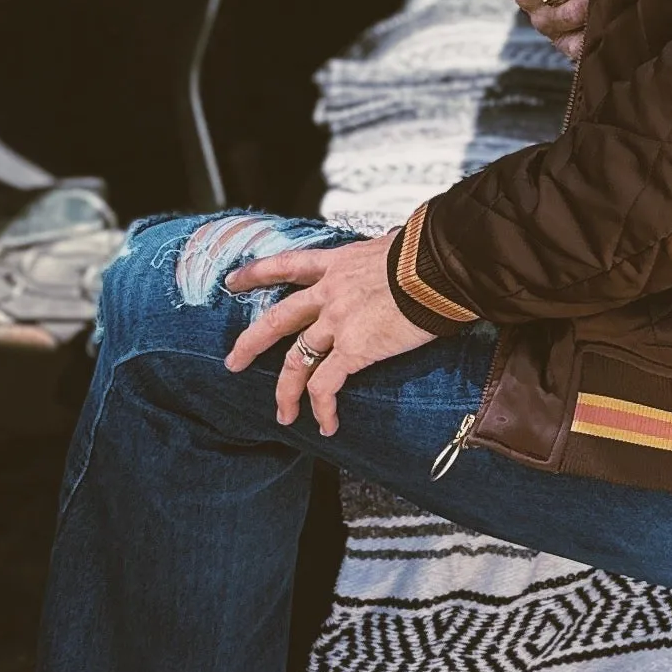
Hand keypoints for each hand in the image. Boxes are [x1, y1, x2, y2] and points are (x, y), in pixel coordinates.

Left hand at [226, 231, 434, 432]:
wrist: (438, 266)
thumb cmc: (426, 255)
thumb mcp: (392, 246)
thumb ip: (383, 254)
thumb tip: (395, 247)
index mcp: (338, 264)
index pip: (288, 265)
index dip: (257, 273)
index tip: (233, 281)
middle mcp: (330, 292)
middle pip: (277, 320)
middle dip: (251, 344)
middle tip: (233, 361)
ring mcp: (337, 322)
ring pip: (295, 362)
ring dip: (285, 392)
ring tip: (282, 414)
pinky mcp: (354, 349)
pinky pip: (326, 386)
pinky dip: (322, 408)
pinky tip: (327, 425)